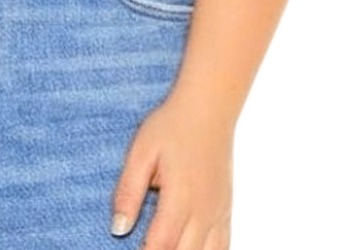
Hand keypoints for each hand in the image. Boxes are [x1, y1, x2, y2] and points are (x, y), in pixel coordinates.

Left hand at [110, 96, 233, 248]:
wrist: (209, 107)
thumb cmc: (172, 125)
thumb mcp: (141, 151)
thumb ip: (128, 191)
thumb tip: (118, 228)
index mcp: (180, 198)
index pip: (160, 245)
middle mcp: (204, 211)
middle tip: (143, 248)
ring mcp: (219, 212)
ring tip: (164, 247)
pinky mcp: (226, 209)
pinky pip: (222, 247)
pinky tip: (190, 249)